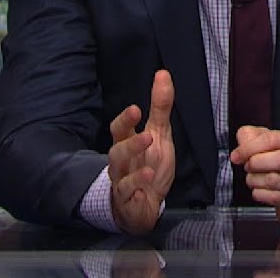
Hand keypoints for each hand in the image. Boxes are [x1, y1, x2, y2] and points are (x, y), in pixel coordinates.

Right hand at [108, 69, 175, 235]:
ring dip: (133, 153)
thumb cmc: (150, 166)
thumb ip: (160, 107)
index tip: (137, 107)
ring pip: (118, 165)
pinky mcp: (126, 198)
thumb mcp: (160, 135)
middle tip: (144, 125)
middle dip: (127, 134)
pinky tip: (149, 175)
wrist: (145, 205)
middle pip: (116, 145)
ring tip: (149, 144)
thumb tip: (163, 74)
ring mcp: (121, 178)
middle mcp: (121, 160)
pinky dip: (137, 182)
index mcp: (127, 143)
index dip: (126, 118)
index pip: (119, 128)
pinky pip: (126, 189)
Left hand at [229, 126, 279, 231]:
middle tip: (247, 167)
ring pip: (275, 180)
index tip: (236, 155)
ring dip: (255, 179)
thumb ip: (255, 137)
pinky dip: (260, 194)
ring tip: (252, 179)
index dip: (250, 147)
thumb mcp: (273, 147)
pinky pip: (276, 198)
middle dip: (256, 163)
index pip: (275, 139)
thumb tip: (243, 140)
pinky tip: (258, 191)